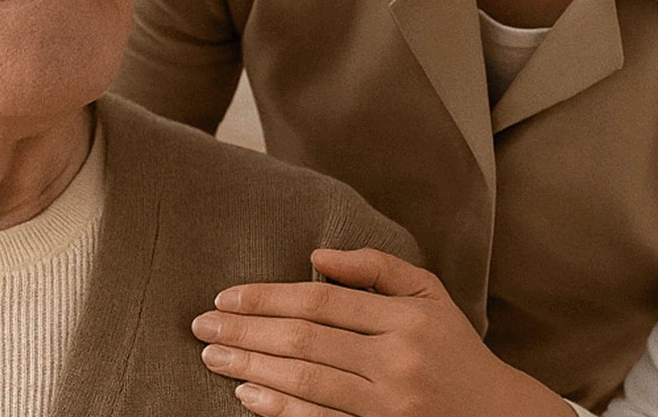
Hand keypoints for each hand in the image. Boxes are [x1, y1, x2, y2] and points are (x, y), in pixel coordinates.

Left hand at [191, 247, 571, 416]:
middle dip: (247, 330)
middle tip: (202, 325)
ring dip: (252, 366)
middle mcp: (397, 360)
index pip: (321, 300)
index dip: (268, 295)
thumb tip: (315, 255)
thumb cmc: (455, 348)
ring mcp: (389, 405)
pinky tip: (248, 395)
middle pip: (306, 339)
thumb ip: (375, 268)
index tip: (227, 296)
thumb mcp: (428, 293)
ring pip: (308, 381)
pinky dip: (281, 409)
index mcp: (406, 317)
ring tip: (213, 356)